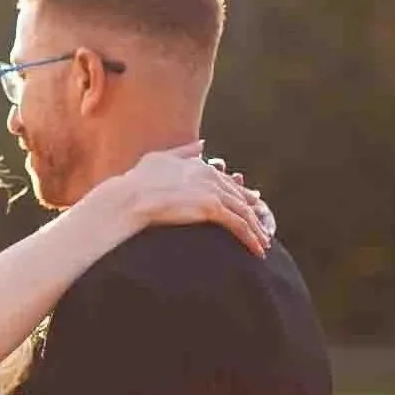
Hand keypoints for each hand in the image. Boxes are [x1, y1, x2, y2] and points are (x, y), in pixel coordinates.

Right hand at [124, 147, 273, 256]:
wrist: (130, 196)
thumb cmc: (137, 180)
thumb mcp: (161, 158)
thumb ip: (183, 151)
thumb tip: (202, 143)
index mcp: (199, 165)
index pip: (227, 182)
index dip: (241, 196)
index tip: (252, 207)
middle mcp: (210, 175)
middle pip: (240, 197)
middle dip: (254, 215)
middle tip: (264, 229)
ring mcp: (213, 191)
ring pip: (244, 212)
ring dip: (256, 230)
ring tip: (263, 245)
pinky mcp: (212, 207)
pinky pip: (238, 224)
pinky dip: (250, 238)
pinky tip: (257, 251)